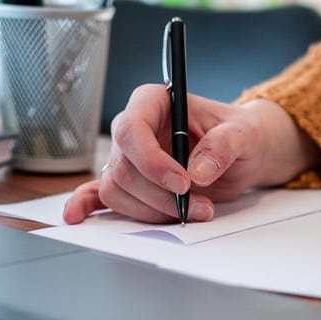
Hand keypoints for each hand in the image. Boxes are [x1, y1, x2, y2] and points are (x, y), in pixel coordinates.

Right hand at [63, 88, 320, 223]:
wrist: (242, 155)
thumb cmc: (240, 135)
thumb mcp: (244, 135)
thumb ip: (225, 145)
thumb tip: (199, 170)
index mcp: (153, 103)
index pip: (132, 129)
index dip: (151, 161)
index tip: (183, 183)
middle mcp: (135, 129)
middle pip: (124, 167)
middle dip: (159, 195)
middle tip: (199, 207)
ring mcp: (129, 158)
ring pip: (118, 189)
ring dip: (151, 211)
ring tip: (192, 213)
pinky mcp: (132, 183)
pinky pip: (100, 194)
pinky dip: (87, 206)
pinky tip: (75, 217)